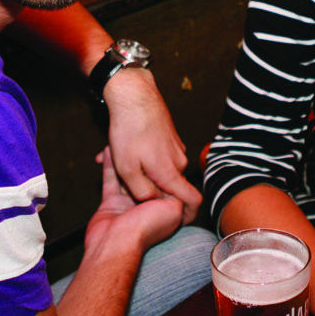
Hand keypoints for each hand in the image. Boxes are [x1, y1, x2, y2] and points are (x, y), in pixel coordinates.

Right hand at [85, 146, 184, 254]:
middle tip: (144, 142)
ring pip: (129, 176)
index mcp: (166, 211)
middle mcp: (148, 207)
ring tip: (126, 142)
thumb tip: (179, 181)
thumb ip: (179, 194)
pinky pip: (111, 179)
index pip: (170, 185)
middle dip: (146, 162)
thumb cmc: (145, 229)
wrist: (114, 245)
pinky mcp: (111, 202)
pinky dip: (111, 165)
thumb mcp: (174, 209)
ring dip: (127, 160)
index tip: (165, 151)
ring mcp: (128, 204)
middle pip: (148, 178)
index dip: (169, 170)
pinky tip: (110, 150)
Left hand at [103, 68, 200, 222]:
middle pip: (171, 187)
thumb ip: (141, 192)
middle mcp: (179, 162)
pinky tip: (125, 151)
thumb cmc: (129, 131)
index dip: (188, 214)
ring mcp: (177, 149)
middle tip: (126, 184)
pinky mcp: (171, 139)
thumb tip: (152, 201)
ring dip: (145, 172)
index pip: (193, 200)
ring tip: (121, 164)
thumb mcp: (126, 168)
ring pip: (163, 170)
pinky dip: (145, 159)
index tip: (175, 220)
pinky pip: (160, 157)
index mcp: (170, 172)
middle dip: (152, 190)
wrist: (135, 96)